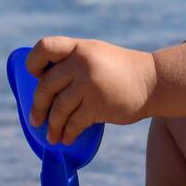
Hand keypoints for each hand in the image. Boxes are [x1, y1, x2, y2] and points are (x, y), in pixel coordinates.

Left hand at [25, 36, 156, 144]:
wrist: (152, 82)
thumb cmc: (119, 71)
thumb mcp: (95, 54)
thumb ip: (71, 63)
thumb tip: (42, 90)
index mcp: (78, 47)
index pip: (44, 47)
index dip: (33, 63)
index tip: (36, 77)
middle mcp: (81, 62)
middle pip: (46, 86)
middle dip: (38, 106)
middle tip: (35, 120)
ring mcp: (89, 84)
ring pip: (58, 109)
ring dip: (52, 126)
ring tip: (52, 136)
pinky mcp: (98, 105)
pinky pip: (74, 123)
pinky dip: (68, 133)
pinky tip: (67, 138)